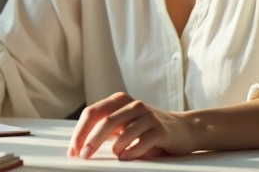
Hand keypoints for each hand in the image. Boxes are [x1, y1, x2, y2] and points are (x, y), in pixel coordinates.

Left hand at [67, 92, 196, 160]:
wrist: (185, 128)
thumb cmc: (148, 128)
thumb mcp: (125, 124)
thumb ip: (106, 128)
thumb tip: (80, 146)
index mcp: (119, 100)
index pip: (92, 113)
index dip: (80, 132)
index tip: (73, 150)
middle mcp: (133, 104)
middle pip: (105, 121)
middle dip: (91, 140)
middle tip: (83, 156)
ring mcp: (148, 116)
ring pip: (123, 131)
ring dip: (114, 147)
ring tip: (113, 156)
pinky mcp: (161, 129)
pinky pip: (142, 141)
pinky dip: (131, 152)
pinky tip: (126, 158)